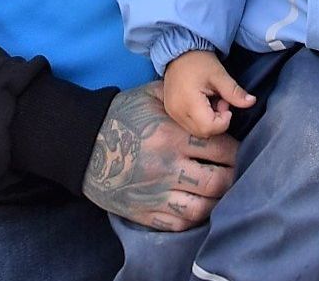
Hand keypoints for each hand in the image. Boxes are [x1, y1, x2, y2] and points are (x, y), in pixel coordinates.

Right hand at [82, 82, 237, 231]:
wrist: (84, 143)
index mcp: (172, 136)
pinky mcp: (144, 212)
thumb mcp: (151, 95)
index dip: (234, 151)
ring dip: (215, 201)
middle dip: (230, 178)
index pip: (221, 149)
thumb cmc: (121, 116)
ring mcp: (156, 193)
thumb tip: (213, 100)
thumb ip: (183, 97)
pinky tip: (197, 206)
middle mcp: (167, 167)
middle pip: (217, 182)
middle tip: (231, 173)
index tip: (233, 152)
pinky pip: (179, 223)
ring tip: (217, 192)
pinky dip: (194, 218)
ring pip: (202, 208)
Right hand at [160, 49, 255, 136]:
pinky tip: (203, 103)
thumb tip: (251, 102)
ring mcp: (172, 113)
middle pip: (203, 132)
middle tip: (220, 100)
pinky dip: (200, 118)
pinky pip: (188, 124)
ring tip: (211, 100)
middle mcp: (177, 112)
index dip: (223, 121)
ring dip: (208, 120)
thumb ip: (234, 92)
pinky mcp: (171, 111)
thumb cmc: (199, 61)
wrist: (179, 51)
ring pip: (196, 130)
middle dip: (217, 121)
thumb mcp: (219, 74)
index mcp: (188, 103)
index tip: (227, 103)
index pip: (209, 127)